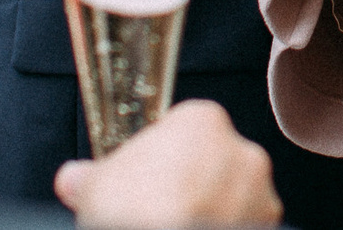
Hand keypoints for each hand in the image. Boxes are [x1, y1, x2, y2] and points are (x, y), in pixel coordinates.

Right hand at [54, 99, 280, 227]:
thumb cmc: (134, 213)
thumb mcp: (95, 187)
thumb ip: (88, 176)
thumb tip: (73, 178)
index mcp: (202, 122)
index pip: (184, 129)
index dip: (162, 156)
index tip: (146, 178)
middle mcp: (241, 151)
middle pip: (213, 161)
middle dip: (191, 183)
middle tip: (159, 208)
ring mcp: (259, 192)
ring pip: (233, 194)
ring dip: (212, 208)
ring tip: (177, 224)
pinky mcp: (269, 225)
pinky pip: (246, 222)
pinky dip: (228, 227)